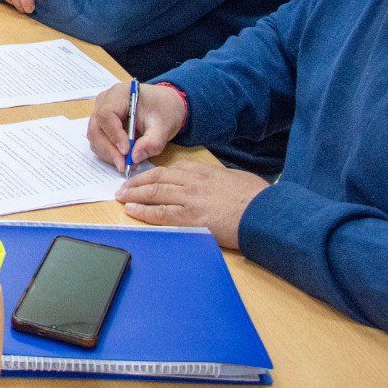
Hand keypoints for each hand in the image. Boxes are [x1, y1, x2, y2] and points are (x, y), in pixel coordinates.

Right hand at [87, 82, 186, 171]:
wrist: (164, 105)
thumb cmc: (163, 110)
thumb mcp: (164, 126)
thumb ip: (152, 142)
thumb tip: (135, 158)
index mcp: (119, 94)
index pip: (106, 114)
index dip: (113, 134)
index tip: (126, 151)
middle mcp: (104, 102)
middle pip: (96, 128)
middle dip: (109, 149)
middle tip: (124, 165)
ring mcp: (100, 113)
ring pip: (95, 137)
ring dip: (108, 153)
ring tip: (126, 163)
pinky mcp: (101, 124)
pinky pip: (98, 141)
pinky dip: (108, 152)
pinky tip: (123, 158)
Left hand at [115, 161, 268, 248]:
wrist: (265, 214)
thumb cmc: (256, 198)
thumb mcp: (235, 179)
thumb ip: (218, 179)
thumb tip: (214, 183)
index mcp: (204, 172)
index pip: (172, 169)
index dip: (154, 174)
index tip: (145, 177)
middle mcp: (193, 182)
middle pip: (157, 178)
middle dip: (137, 182)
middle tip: (123, 187)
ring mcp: (190, 199)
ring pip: (154, 193)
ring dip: (134, 195)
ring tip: (122, 197)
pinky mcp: (191, 218)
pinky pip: (160, 213)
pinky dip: (143, 211)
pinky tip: (132, 211)